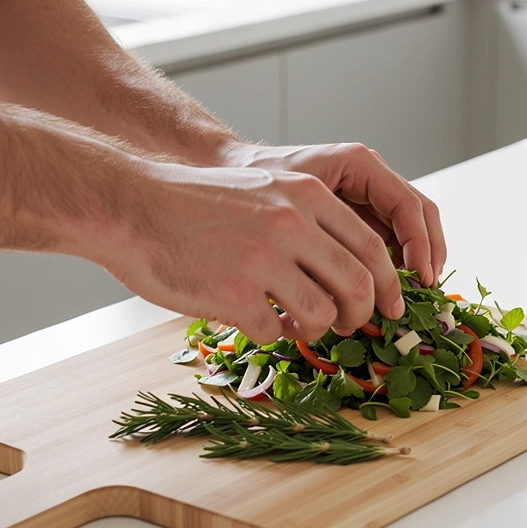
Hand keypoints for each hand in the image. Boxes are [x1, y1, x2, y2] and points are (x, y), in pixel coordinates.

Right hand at [100, 161, 406, 344]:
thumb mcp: (266, 191)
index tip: (392, 306)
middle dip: (362, 315)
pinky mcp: (234, 294)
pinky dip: (274, 335)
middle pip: (359, 286)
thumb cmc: (199, 204)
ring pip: (323, 315)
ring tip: (299, 324)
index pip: (372, 248)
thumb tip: (355, 272)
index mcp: (307, 195)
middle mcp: (292, 223)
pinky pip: (276, 332)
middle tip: (350, 324)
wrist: (134, 205)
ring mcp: (263, 260)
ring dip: (318, 329)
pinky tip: (259, 322)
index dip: (390, 284)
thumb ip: (310, 222)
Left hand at [215, 140, 446, 287]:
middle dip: (426, 256)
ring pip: (410, 228)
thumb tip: (347, 282)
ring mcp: (366, 193)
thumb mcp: (287, 205)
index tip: (419, 279)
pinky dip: (393, 265)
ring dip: (415, 263)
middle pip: (419, 214)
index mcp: (358, 164)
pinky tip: (385, 293)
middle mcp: (369, 175)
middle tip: (423, 293)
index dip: (420, 245)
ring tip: (407, 298)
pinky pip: (388, 237)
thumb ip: (319, 236)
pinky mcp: (358, 213)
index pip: (407, 205)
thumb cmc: (255, 180)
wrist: (232, 170)